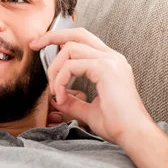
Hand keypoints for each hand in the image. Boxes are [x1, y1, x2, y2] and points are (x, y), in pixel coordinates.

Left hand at [30, 28, 154, 144]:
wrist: (134, 134)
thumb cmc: (117, 125)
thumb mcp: (89, 110)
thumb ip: (74, 101)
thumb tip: (57, 98)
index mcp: (110, 63)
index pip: (82, 40)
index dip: (60, 40)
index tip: (41, 48)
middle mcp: (112, 57)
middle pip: (77, 33)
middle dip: (52, 36)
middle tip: (34, 45)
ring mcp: (110, 61)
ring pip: (70, 48)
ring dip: (55, 70)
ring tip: (55, 92)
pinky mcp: (106, 69)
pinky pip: (71, 65)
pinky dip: (60, 80)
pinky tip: (61, 97)